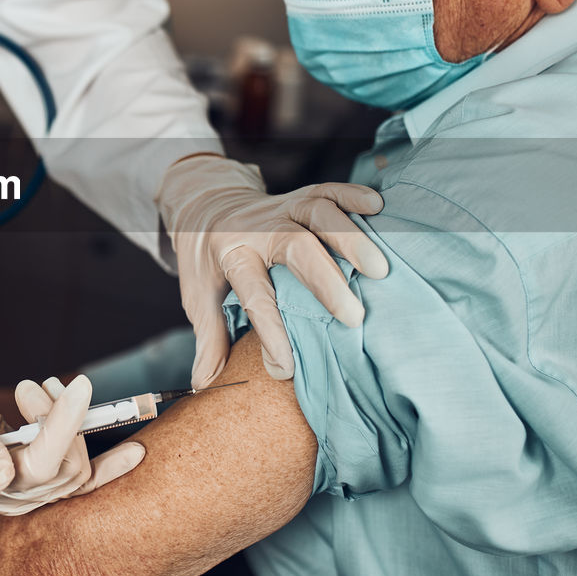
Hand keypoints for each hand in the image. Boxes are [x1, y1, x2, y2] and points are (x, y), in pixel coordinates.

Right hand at [0, 369, 143, 515]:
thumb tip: (3, 476)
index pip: (45, 461)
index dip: (65, 423)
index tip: (80, 385)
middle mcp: (18, 500)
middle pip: (68, 466)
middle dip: (64, 417)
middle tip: (44, 383)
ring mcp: (33, 496)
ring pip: (78, 467)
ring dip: (74, 423)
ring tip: (48, 389)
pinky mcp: (45, 483)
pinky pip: (85, 480)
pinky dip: (110, 467)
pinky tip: (136, 455)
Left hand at [157, 154, 388, 384]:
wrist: (204, 205)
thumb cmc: (206, 260)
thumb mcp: (198, 295)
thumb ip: (208, 338)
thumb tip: (204, 386)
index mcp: (230, 255)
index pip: (253, 293)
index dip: (270, 330)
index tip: (288, 367)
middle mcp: (257, 228)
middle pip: (294, 246)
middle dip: (325, 280)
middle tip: (353, 317)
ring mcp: (281, 208)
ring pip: (316, 211)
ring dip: (349, 237)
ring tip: (378, 270)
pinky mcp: (299, 197)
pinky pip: (327, 189)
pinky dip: (352, 195)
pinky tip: (377, 207)